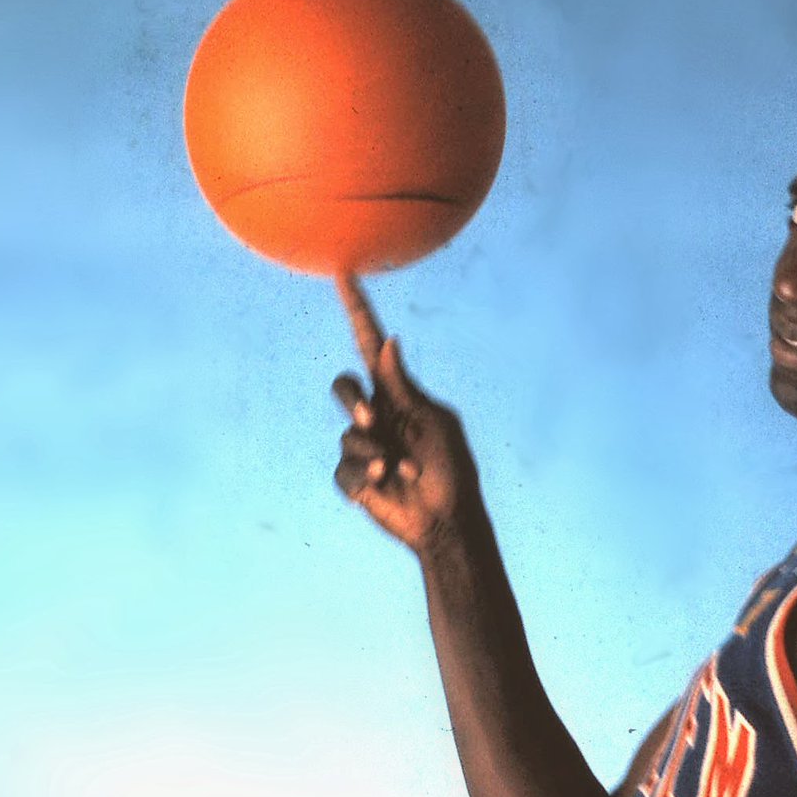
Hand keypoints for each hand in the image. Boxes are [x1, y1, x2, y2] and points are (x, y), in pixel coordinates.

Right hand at [331, 271, 480, 554]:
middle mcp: (377, 415)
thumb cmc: (452, 469)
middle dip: (351, 400)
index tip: (345, 274)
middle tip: (371, 419)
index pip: (371, 344)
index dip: (358, 311)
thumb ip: (404, 387)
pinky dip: (365, 477)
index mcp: (399, 394)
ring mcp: (364, 447)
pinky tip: (386, 485)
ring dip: (376, 453)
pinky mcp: (355, 479)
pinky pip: (344, 469)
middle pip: (344, 388)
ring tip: (403, 471)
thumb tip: (388, 340)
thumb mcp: (434, 422)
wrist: (447, 521)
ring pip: (347, 435)